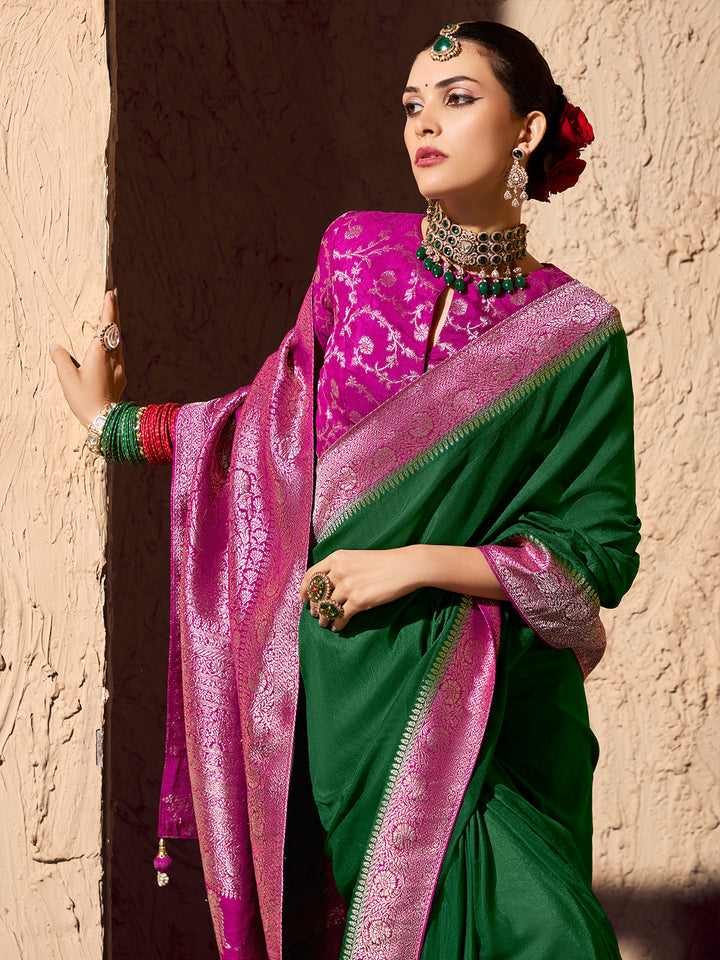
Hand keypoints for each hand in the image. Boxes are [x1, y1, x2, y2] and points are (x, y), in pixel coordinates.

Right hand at [50, 289, 126, 425]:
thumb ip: (61, 360)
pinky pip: (118, 354)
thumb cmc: (85, 400)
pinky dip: (114, 344)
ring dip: (115, 328)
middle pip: (116, 331)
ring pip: (118, 342)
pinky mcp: (121, 377)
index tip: (111, 293)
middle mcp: (113, 359)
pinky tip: (110, 346)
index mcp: (100, 355)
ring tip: (112, 315)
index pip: (106, 326)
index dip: (109, 308)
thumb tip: (56, 347)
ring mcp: (120, 368)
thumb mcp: (67, 379)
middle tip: (114, 294)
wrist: (105, 421)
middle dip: (114, 312)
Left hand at [299, 545, 505, 630]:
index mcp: (337, 558)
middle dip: (313, 606)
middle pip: (317, 593)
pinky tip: (339, 628)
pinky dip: (338, 624)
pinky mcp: (359, 601)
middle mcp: (339, 571)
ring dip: (324, 618)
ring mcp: (348, 586)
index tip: (302, 599)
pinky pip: (341, 616)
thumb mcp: (357, 558)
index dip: (304, 589)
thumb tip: (328, 584)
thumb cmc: (384, 562)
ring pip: (327, 607)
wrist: (406, 566)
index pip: (311, 574)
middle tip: (314, 613)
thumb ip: (341, 567)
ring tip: (326, 623)